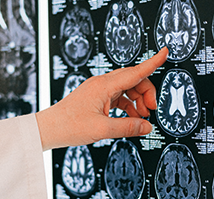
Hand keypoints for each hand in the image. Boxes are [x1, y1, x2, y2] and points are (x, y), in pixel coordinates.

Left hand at [36, 47, 168, 150]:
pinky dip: (127, 106)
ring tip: (141, 116)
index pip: (135, 72)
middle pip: (133, 80)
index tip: (164, 53)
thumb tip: (146, 126)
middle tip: (150, 110)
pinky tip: (130, 117)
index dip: (152, 63)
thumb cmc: (68, 125)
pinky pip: (118, 97)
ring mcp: (99, 90)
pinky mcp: (97, 97)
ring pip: (126, 89)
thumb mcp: (102, 129)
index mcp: (103, 85)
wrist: (49, 128)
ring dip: (137, 100)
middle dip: (146, 93)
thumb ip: (128, 127)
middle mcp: (101, 84)